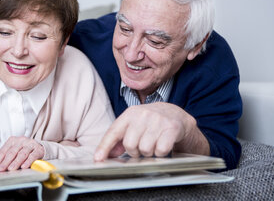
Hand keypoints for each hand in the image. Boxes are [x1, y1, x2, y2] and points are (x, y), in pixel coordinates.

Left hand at [0, 136, 44, 171]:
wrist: (39, 147)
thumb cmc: (23, 151)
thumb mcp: (12, 153)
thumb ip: (2, 160)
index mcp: (12, 140)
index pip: (4, 151)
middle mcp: (21, 140)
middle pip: (12, 152)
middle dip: (5, 162)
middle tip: (0, 170)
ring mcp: (30, 144)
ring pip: (22, 153)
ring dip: (16, 162)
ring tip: (11, 169)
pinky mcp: (38, 149)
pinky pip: (32, 156)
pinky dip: (28, 161)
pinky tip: (24, 166)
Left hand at [94, 102, 208, 160]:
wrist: (175, 114)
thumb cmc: (150, 122)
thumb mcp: (133, 125)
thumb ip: (119, 138)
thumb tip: (106, 154)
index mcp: (130, 113)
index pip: (113, 132)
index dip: (104, 147)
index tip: (98, 159)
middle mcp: (143, 114)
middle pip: (129, 144)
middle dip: (134, 151)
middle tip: (140, 147)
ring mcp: (157, 120)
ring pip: (145, 149)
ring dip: (148, 152)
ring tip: (152, 144)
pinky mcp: (171, 128)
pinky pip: (160, 150)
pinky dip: (161, 153)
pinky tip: (162, 144)